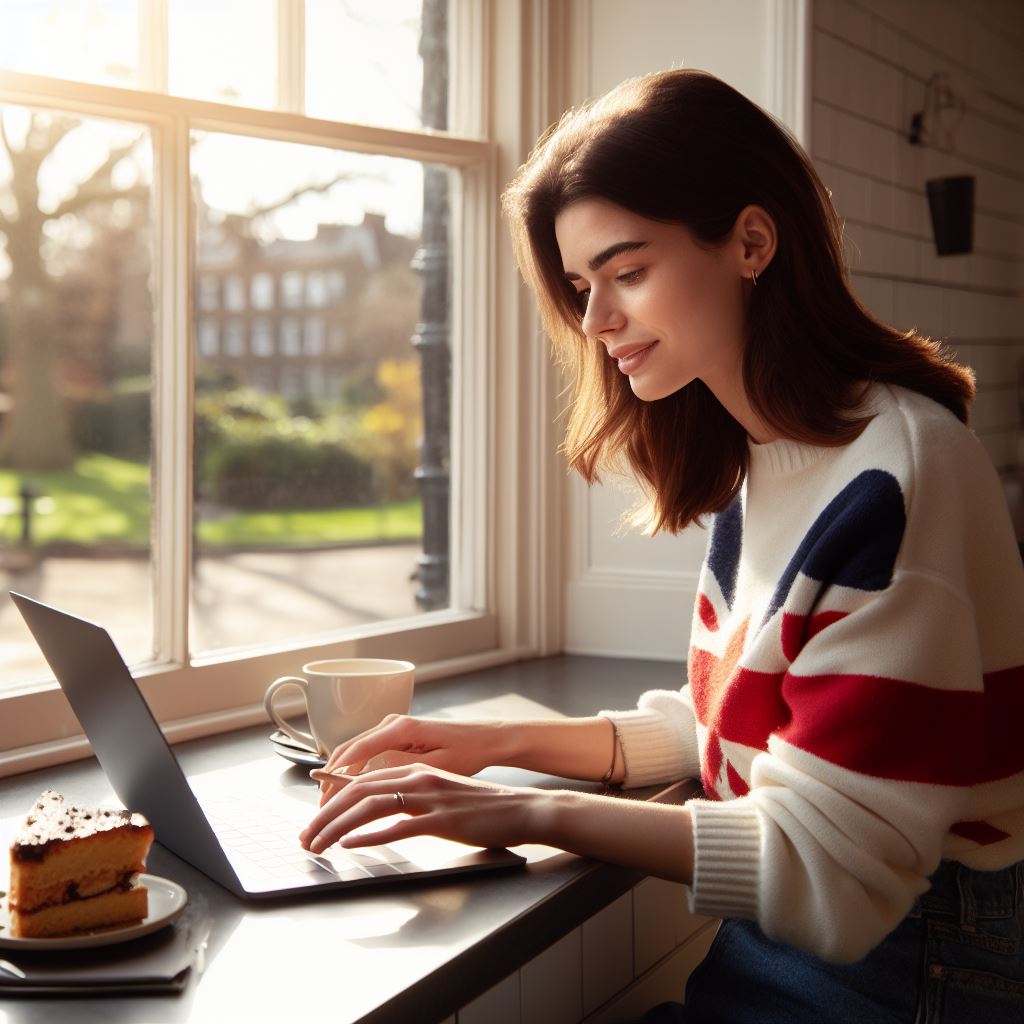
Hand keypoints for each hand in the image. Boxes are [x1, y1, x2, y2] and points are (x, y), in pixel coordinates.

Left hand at [299, 763, 544, 853]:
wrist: (519, 810)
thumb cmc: (480, 807)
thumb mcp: (439, 795)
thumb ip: (409, 801)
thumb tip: (378, 815)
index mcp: (415, 772)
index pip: (362, 781)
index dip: (331, 800)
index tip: (312, 821)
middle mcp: (418, 779)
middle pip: (358, 791)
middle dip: (324, 815)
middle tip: (305, 837)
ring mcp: (430, 798)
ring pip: (371, 807)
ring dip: (338, 827)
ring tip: (318, 845)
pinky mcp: (443, 820)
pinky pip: (399, 826)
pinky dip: (370, 837)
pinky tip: (352, 846)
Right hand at [315, 715, 507, 805]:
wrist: (487, 739)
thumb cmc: (468, 751)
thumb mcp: (435, 765)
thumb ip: (399, 768)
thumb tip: (366, 776)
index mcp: (400, 728)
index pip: (355, 751)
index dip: (335, 777)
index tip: (322, 800)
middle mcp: (392, 723)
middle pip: (349, 751)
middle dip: (330, 780)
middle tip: (319, 811)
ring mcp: (393, 728)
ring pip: (355, 752)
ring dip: (340, 777)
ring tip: (328, 804)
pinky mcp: (397, 736)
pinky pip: (367, 753)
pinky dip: (354, 771)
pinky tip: (347, 791)